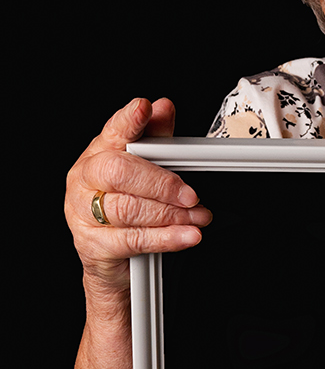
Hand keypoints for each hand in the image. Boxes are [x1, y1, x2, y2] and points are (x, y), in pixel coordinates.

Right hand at [64, 98, 211, 290]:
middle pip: (119, 173)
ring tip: (197, 217)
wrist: (108, 260)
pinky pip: (133, 239)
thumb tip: (163, 109)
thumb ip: (155, 140)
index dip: (128, 120)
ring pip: (128, 209)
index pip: (112, 132)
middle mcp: (84, 181)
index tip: (144, 108)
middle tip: (192, 195)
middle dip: (162, 183)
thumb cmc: (125, 207)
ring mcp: (84, 213)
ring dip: (170, 214)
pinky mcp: (94, 245)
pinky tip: (186, 235)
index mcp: (96, 155)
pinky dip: (166, 238)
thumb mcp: (141, 171)